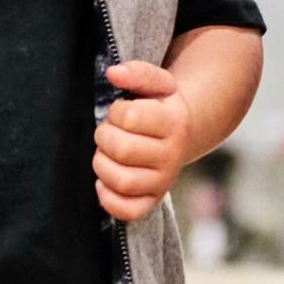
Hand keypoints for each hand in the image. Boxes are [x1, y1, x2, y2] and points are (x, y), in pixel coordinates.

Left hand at [94, 61, 193, 223]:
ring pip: (121, 181)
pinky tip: (105, 181)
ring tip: (106, 153)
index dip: (115, 112)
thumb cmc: (161, 106)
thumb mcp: (156, 83)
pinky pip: (127, 211)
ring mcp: (164, 181)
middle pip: (122, 150)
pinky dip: (108, 198)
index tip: (119, 111)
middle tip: (108, 131)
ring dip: (102, 165)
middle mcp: (173, 154)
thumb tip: (113, 73)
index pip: (129, 117)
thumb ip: (136, 73)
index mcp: (175, 122)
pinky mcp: (153, 201)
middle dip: (104, 137)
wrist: (182, 133)